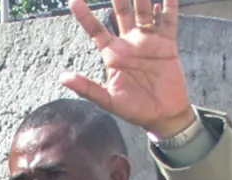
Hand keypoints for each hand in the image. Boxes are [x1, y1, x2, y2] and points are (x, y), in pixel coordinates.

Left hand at [61, 0, 195, 138]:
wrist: (163, 116)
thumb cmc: (134, 110)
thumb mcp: (108, 101)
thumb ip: (87, 88)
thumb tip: (63, 78)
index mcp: (112, 54)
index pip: (96, 30)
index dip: (85, 16)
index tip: (73, 1)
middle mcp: (129, 43)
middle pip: (120, 13)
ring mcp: (148, 41)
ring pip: (143, 12)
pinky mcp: (167, 44)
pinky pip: (168, 21)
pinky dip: (168, 8)